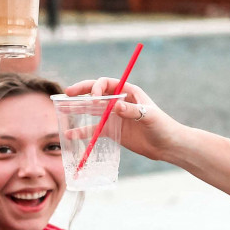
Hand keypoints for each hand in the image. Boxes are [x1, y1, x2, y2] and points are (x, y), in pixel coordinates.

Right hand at [62, 78, 179, 161]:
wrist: (167, 145)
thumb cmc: (162, 126)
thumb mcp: (149, 116)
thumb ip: (132, 111)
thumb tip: (115, 106)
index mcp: (128, 91)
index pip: (106, 83)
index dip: (97, 88)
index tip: (94, 99)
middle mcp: (119, 101)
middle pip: (96, 93)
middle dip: (81, 92)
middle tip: (67, 93)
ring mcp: (114, 116)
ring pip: (92, 110)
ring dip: (78, 109)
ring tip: (62, 110)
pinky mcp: (113, 131)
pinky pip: (94, 129)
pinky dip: (82, 131)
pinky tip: (71, 134)